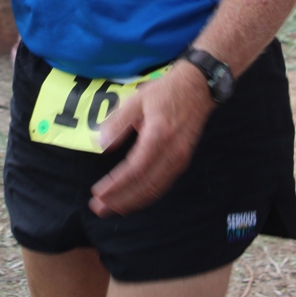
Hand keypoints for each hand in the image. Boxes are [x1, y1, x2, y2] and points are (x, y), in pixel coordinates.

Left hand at [88, 61, 213, 216]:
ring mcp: (180, 160)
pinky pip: (163, 185)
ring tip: (112, 208)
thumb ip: (118, 123)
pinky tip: (133, 198)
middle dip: (120, 201)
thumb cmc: (165, 92)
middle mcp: (171, 154)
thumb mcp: (136, 100)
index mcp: (158, 137)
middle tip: (99, 207)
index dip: (115, 186)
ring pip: (155, 190)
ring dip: (132, 202)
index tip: (97, 193)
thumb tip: (100, 144)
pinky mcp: (182, 161)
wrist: (198, 88)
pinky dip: (146, 196)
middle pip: (145, 187)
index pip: (134, 171)